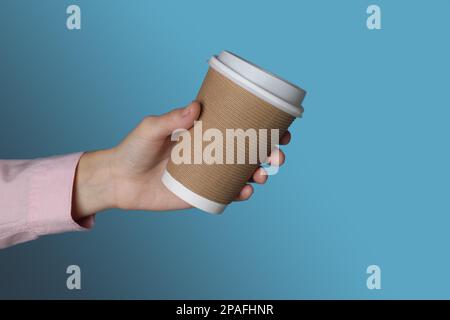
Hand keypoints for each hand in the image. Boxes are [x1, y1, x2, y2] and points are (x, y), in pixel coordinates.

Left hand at [72, 102, 291, 220]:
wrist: (117, 180)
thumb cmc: (133, 149)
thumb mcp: (150, 129)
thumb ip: (170, 119)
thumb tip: (195, 107)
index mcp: (203, 134)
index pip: (237, 128)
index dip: (261, 129)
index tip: (280, 128)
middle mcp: (209, 153)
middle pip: (247, 152)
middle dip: (269, 154)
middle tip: (277, 155)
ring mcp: (207, 175)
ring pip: (241, 174)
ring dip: (259, 174)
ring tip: (263, 175)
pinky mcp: (200, 194)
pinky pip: (225, 194)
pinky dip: (239, 193)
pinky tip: (246, 191)